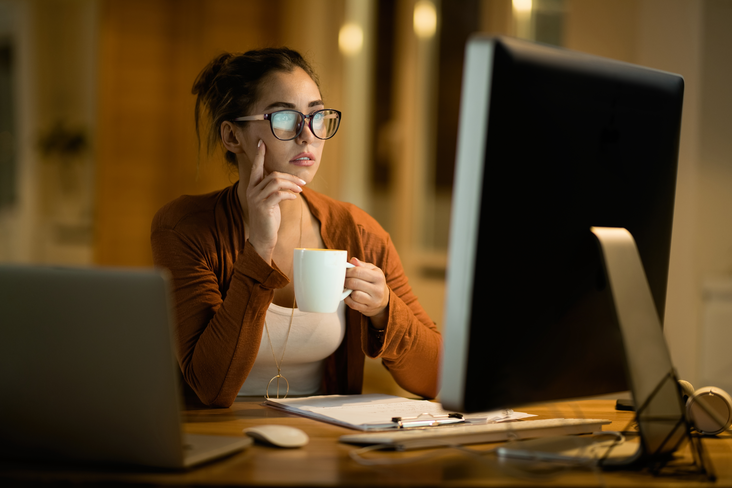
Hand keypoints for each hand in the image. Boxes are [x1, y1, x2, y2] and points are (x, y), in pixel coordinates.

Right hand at [244, 140, 304, 261]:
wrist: (262, 237)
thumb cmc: (268, 218)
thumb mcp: (269, 201)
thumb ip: (273, 189)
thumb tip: (288, 180)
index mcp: (252, 187)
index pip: (256, 167)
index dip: (259, 155)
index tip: (262, 143)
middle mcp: (252, 191)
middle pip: (273, 174)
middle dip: (290, 177)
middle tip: (302, 181)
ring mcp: (256, 199)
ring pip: (276, 182)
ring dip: (292, 184)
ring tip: (300, 189)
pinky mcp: (263, 207)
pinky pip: (279, 194)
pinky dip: (289, 194)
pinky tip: (294, 197)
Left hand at [344, 258, 389, 324]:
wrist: (383, 300)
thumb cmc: (374, 282)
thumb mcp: (372, 271)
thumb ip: (361, 265)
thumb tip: (353, 260)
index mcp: (378, 277)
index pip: (358, 271)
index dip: (348, 271)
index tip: (344, 272)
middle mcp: (378, 289)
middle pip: (354, 283)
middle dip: (345, 281)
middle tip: (343, 280)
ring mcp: (373, 301)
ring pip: (354, 295)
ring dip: (347, 291)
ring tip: (348, 288)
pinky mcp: (367, 309)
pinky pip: (353, 304)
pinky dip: (348, 299)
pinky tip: (349, 295)